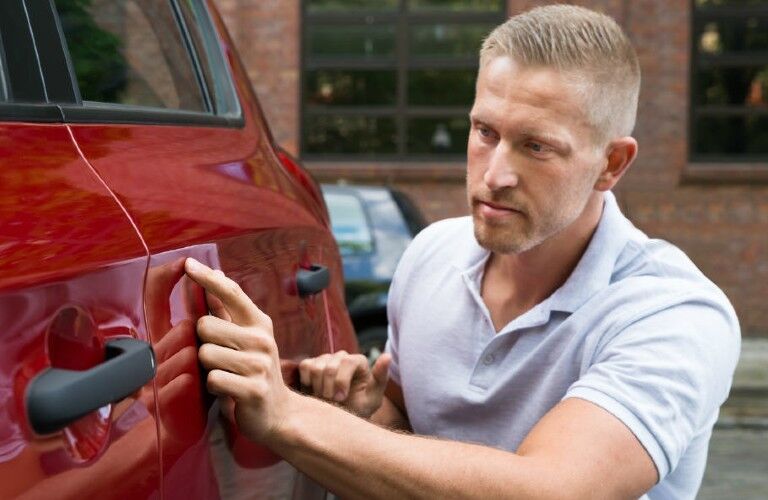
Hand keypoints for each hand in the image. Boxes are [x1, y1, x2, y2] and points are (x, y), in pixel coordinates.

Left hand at [184, 257, 297, 444]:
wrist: (279, 413)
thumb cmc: (255, 372)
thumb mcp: (246, 338)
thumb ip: (226, 310)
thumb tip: (216, 275)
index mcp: (259, 323)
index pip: (231, 293)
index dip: (207, 278)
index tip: (188, 263)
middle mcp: (262, 339)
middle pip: (206, 326)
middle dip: (202, 342)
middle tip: (218, 357)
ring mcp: (259, 365)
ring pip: (205, 354)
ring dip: (207, 368)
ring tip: (224, 375)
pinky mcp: (253, 389)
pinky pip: (212, 379)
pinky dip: (213, 387)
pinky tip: (227, 390)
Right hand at [298, 351, 390, 417]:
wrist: (340, 417)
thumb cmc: (359, 408)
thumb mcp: (373, 398)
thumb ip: (380, 377)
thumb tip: (387, 356)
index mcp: (359, 361)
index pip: (347, 362)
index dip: (341, 381)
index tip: (341, 399)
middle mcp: (342, 356)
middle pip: (329, 366)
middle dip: (328, 388)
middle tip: (332, 403)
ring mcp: (326, 358)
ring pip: (316, 367)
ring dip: (318, 387)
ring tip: (324, 400)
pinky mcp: (311, 363)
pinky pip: (305, 367)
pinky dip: (307, 382)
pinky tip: (314, 392)